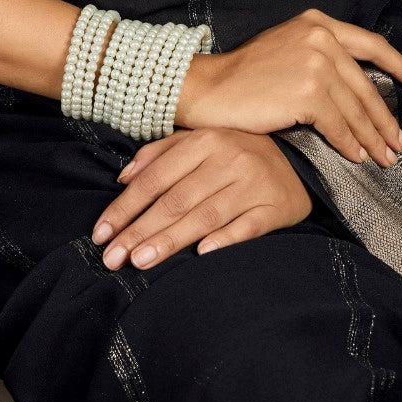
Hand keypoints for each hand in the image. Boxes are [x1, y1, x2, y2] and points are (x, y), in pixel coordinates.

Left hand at [90, 126, 312, 270]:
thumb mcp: (200, 141)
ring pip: (204, 215)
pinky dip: (224, 239)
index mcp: (205, 140)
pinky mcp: (274, 208)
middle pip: (176, 200)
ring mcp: (252, 183)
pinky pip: (246, 226)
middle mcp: (228, 158)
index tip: (101, 232)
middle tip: (112, 257)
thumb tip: (123, 178)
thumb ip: (159, 154)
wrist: (299, 159)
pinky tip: (201, 255)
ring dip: (170, 240)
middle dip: (140, 230)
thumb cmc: (238, 152)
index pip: (156, 177)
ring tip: (141, 261)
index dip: (126, 206)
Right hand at [174, 8, 401, 167]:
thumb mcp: (288, 48)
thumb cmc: (245, 76)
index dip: (400, 66)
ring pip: (356, 108)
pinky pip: (339, 125)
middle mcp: (321, 37)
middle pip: (367, 84)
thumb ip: (322, 57)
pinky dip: (350, 144)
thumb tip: (357, 89)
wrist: (209, 88)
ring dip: (373, 137)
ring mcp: (316, 63)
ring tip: (384, 157)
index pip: (372, 44)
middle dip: (386, 118)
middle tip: (399, 143)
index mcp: (317, 23)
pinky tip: (356, 157)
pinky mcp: (308, 92)